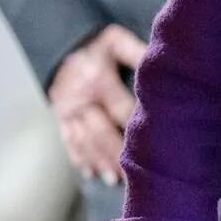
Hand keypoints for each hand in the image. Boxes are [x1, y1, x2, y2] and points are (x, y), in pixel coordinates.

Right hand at [47, 23, 146, 181]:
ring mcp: (68, 111)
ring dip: (99, 161)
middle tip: (131, 174)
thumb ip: (136, 52)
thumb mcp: (115, 41)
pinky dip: (79, 158)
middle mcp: (81, 99)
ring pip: (84, 141)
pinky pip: (69, 141)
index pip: (120, 108)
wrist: (58, 43)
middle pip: (100, 132)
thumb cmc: (95, 44)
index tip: (153, 142)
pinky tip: (90, 172)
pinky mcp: (60, 118)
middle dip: (115, 154)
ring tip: (114, 179)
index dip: (135, 125)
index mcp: (97, 80)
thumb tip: (161, 63)